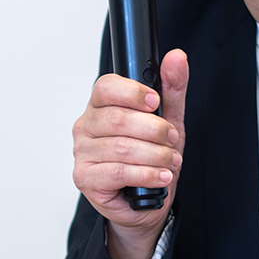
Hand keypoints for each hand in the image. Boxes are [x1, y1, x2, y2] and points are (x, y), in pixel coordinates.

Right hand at [72, 49, 187, 258]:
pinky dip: (146, 174)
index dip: (133, 93)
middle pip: (118, 119)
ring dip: (155, 155)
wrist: (147, 201)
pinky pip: (117, 172)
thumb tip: (177, 57)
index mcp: (101, 105)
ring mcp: (82, 152)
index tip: (156, 103)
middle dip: (154, 130)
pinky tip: (161, 177)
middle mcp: (86, 126)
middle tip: (172, 140)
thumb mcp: (169, 120)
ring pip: (121, 147)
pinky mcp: (85, 178)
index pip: (106, 87)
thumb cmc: (152, 157)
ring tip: (171, 161)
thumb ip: (171, 89)